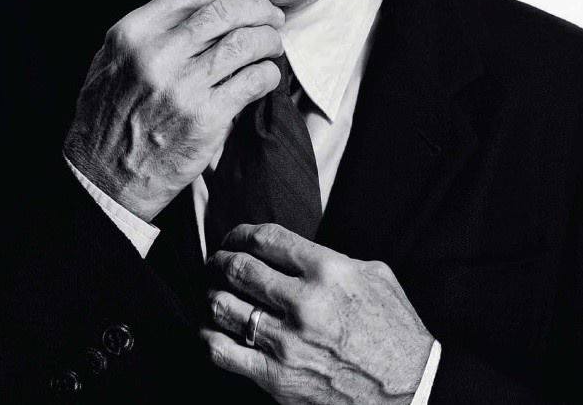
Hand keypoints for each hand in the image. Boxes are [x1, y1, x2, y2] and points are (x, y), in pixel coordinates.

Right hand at [64, 0, 283, 220]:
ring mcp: (182, 87)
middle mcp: (156, 55)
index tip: (239, 2)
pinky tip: (267, 76)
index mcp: (132, 34)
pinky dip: (268, 74)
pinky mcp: (206, 118)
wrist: (103, 179)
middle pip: (224, 12)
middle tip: (273, 16)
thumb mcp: (117, 58)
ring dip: (268, 39)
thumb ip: (156, 20)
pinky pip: (253, 81)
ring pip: (244, 43)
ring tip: (274, 45)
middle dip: (258, 9)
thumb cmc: (110, 116)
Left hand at [202, 224, 433, 404]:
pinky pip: (223, 351)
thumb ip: (332, 257)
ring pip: (223, 306)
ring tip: (214, 291)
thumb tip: (294, 251)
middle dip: (219, 260)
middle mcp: (304, 303)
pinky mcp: (277, 378)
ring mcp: (287, 343)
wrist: (411, 390)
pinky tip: (212, 328)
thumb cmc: (394, 329)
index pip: (266, 239)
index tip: (234, 237)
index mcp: (328, 270)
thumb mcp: (373, 274)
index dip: (240, 233)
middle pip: (238, 268)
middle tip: (216, 261)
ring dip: (212, 294)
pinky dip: (209, 335)